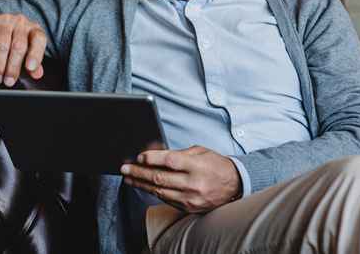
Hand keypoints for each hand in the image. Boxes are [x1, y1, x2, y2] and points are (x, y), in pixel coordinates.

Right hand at [0, 13, 45, 86]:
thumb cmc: (13, 42)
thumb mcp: (26, 53)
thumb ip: (33, 64)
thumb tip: (37, 74)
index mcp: (34, 29)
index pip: (39, 39)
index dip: (35, 54)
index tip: (30, 68)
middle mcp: (21, 22)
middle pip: (18, 45)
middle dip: (13, 67)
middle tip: (9, 81)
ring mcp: (5, 20)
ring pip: (2, 45)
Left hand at [120, 146, 240, 212]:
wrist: (234, 185)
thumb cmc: (215, 165)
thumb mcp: (200, 152)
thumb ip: (177, 153)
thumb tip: (154, 153)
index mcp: (197, 166)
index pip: (169, 161)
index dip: (152, 158)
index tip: (138, 156)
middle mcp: (193, 183)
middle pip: (160, 177)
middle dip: (139, 172)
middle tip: (125, 168)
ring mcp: (190, 197)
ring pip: (159, 190)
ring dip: (141, 183)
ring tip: (129, 177)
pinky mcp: (189, 207)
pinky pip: (166, 199)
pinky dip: (153, 191)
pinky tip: (143, 185)